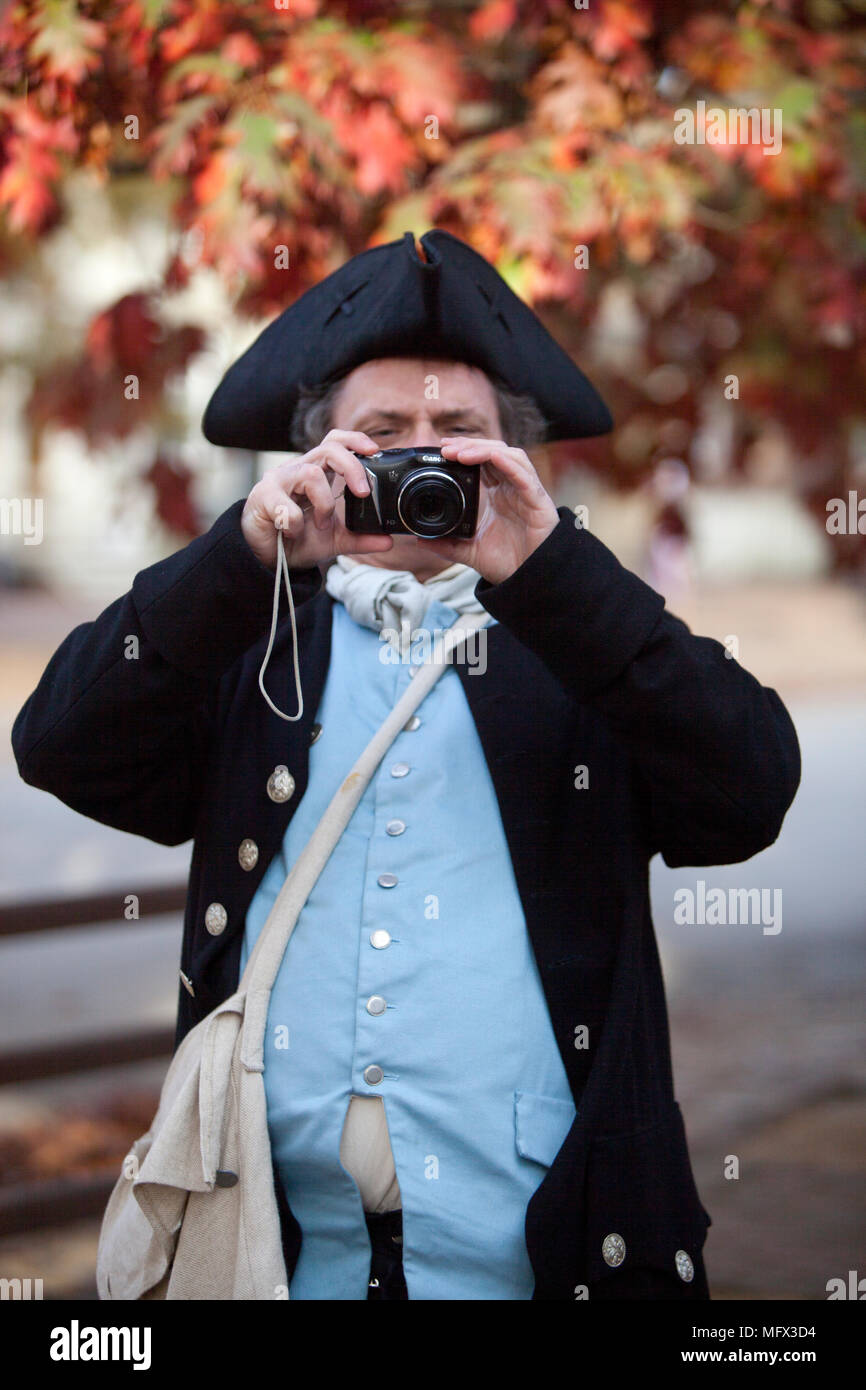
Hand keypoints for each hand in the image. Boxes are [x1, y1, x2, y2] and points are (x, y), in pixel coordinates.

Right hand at [240, 430, 395, 570]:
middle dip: (351, 468)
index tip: (375, 451)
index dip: (355, 440)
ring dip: (324, 504)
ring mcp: (279, 481)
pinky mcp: (262, 497)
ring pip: (311, 475)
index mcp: (316, 474)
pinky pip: (286, 507)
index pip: (335, 442)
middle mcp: (298, 471)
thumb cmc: (295, 539)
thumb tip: (388, 541)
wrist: (263, 557)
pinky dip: (296, 524)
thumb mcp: (334, 540)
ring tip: (321, 525)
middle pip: (328, 449)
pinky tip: (292, 533)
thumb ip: (359, 538)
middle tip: (364, 493)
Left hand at [420, 437, 560, 584]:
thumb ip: (447, 545)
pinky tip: (493, 457)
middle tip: (446, 448)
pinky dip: (508, 462)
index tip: (442, 449)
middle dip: (469, 445)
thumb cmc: (509, 562)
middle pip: (493, 451)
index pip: (481, 461)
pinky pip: (525, 475)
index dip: (464, 450)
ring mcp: (526, 492)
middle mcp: (511, 488)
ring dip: (484, 449)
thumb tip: (420, 541)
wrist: (531, 579)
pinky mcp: (538, 501)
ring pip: (509, 455)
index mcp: (497, 494)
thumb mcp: (470, 552)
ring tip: (461, 453)